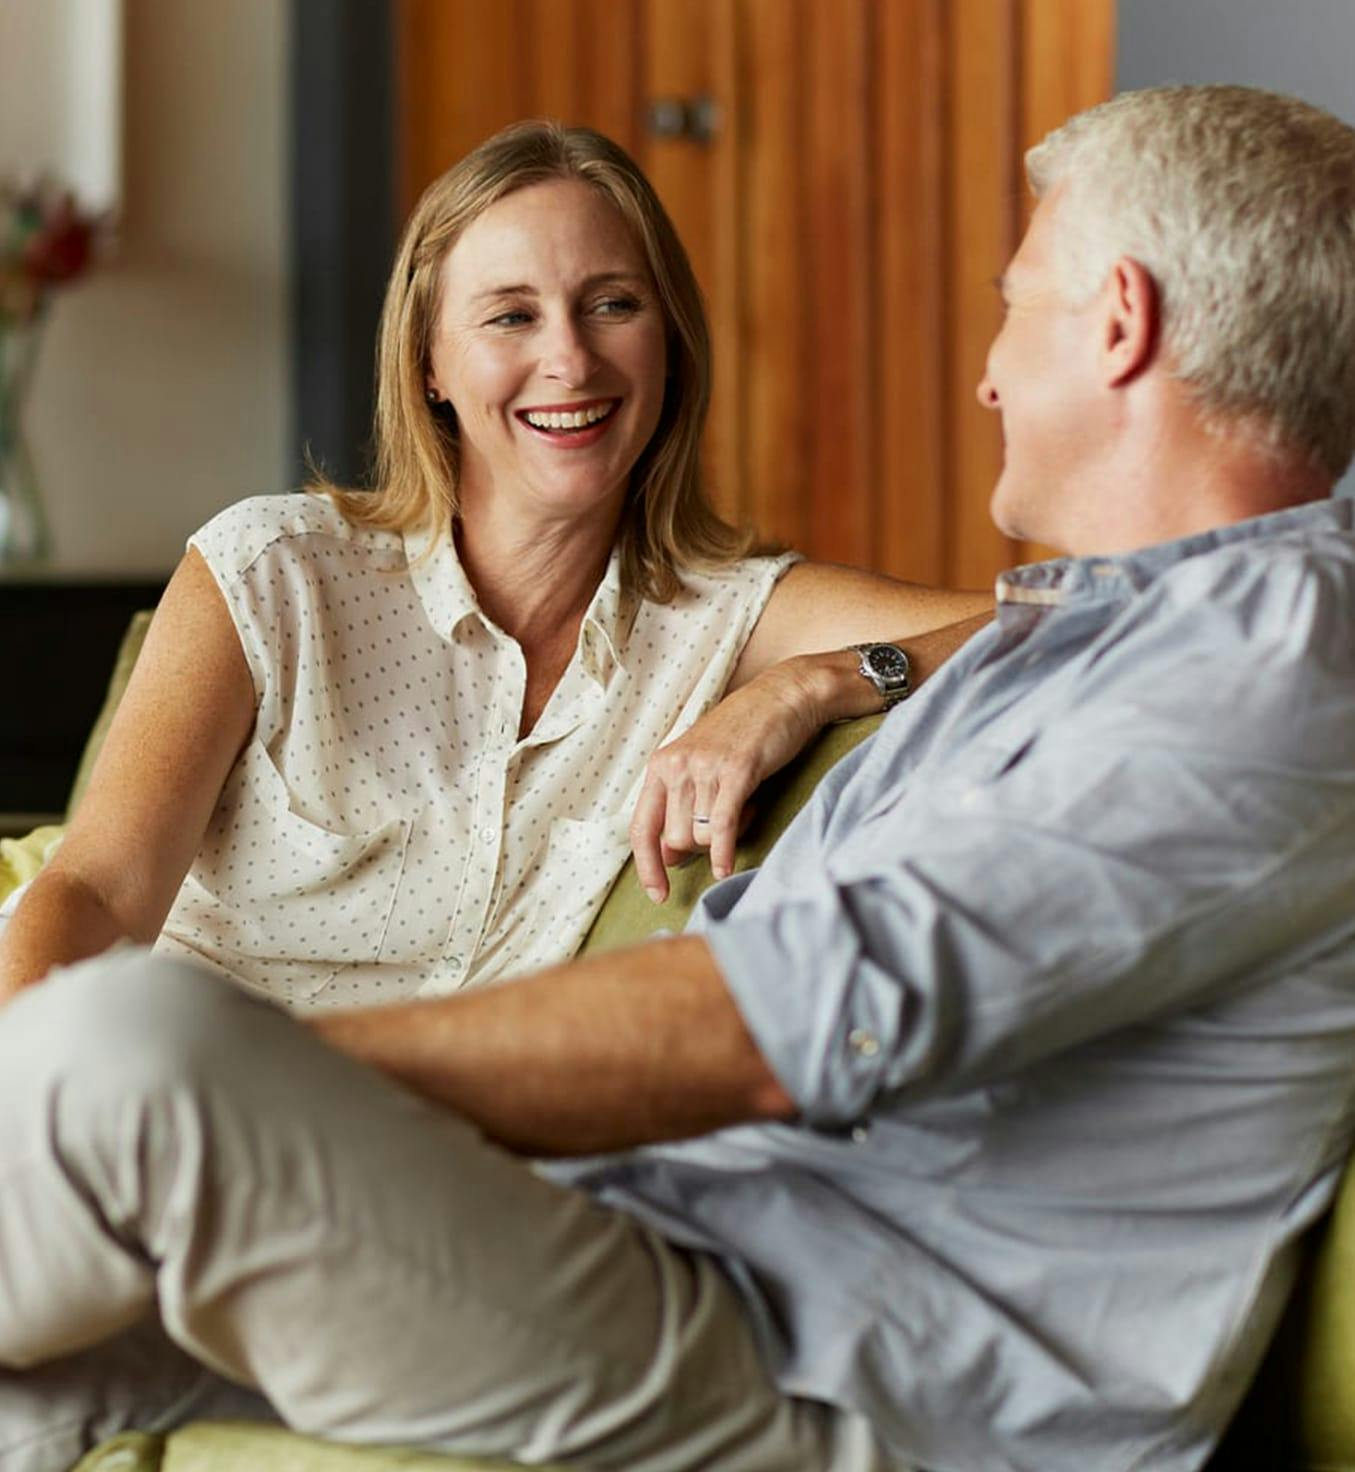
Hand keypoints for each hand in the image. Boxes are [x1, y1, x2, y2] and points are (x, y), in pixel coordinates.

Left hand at [629, 662, 825, 902]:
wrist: (783, 696)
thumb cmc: (744, 734)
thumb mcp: (701, 767)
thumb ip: (680, 809)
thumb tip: (667, 858)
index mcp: (661, 765)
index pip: (641, 828)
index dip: (646, 867)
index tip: (657, 894)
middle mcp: (676, 766)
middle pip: (677, 839)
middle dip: (702, 845)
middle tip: (729, 820)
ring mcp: (705, 768)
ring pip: (702, 836)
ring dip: (725, 837)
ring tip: (744, 808)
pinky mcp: (737, 771)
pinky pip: (722, 826)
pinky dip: (724, 853)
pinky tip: (726, 870)